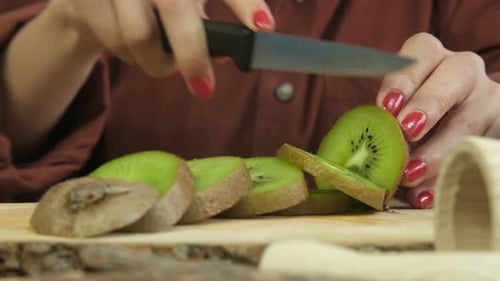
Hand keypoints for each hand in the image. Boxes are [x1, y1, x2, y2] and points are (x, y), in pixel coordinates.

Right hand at [57, 0, 273, 98]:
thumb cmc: (148, 3)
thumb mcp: (181, 4)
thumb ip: (204, 22)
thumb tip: (230, 53)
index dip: (245, 2)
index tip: (264, 27)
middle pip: (176, 10)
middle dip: (193, 55)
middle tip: (204, 89)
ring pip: (139, 36)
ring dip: (155, 63)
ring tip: (162, 62)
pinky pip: (112, 42)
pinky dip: (128, 58)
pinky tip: (129, 49)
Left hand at [375, 33, 499, 208]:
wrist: (452, 140)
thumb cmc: (411, 124)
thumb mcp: (396, 116)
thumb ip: (382, 124)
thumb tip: (354, 155)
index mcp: (432, 60)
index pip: (421, 50)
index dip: (403, 77)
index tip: (386, 106)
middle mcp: (465, 72)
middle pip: (457, 74)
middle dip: (429, 103)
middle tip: (406, 131)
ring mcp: (488, 100)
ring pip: (471, 119)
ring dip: (437, 150)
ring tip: (409, 174)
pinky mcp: (499, 130)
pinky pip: (480, 151)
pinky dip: (448, 176)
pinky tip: (425, 196)